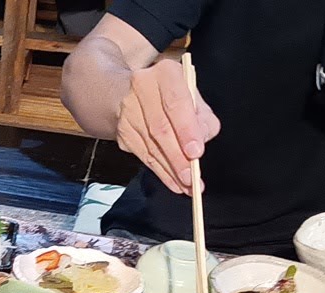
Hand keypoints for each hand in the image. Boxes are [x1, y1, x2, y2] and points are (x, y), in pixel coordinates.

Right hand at [115, 59, 219, 194]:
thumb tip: (200, 142)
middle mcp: (141, 87)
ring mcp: (127, 110)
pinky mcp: (122, 131)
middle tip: (191, 177)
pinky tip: (174, 183)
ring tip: (187, 186)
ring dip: (170, 170)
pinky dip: (160, 172)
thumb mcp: (193, 97)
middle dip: (177, 157)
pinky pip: (143, 156)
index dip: (186, 129)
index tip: (196, 152)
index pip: (176, 102)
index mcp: (165, 73)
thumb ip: (203, 118)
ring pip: (150, 146)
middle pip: (160, 128)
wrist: (130, 92)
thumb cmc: (171, 95)